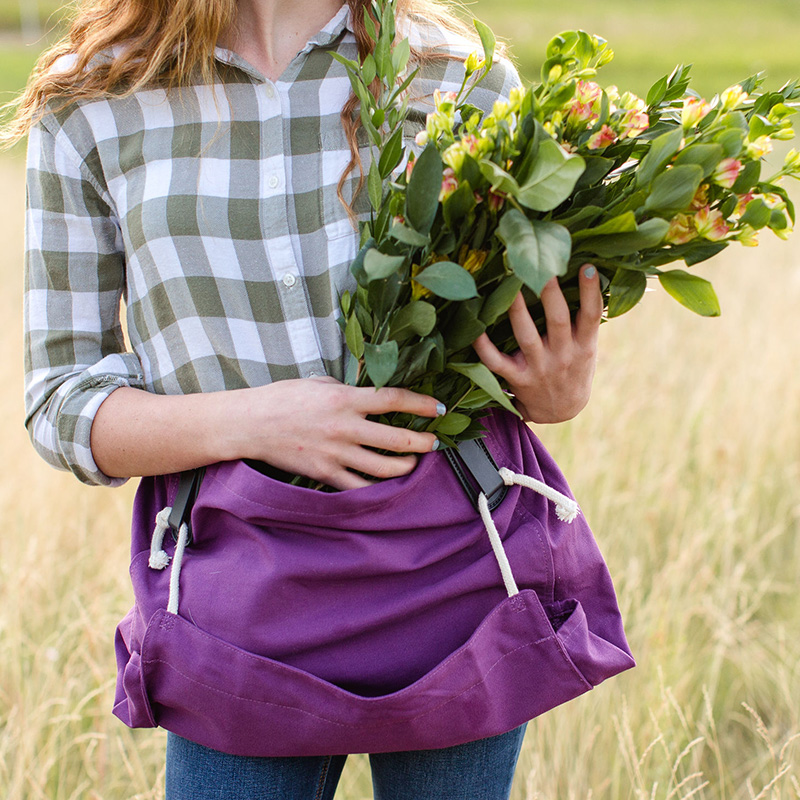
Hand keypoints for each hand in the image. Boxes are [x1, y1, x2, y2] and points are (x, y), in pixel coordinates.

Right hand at [231, 377, 442, 489]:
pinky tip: (386, 482)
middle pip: (396, 439)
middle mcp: (344, 427)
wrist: (250, 424)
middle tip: (434, 442)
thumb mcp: (319, 382)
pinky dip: (377, 486)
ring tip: (413, 462)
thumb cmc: (282, 398)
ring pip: (383, 467)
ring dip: (406, 466)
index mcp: (343, 398)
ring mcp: (335, 453)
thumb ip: (348, 390)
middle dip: (422, 442)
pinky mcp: (324, 474)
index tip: (437, 407)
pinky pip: (359, 486)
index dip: (420, 403)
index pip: (392, 400)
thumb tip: (370, 397)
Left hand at [472, 264, 602, 423]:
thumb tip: (582, 273)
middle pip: (558, 321)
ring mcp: (539, 368)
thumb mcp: (587, 346)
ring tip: (508, 286)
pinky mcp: (518, 380)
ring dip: (517, 311)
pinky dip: (484, 347)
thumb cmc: (574, 367)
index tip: (587, 267)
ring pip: (526, 336)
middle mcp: (563, 355)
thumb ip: (583, 319)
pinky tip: (475, 330)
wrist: (562, 411)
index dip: (590, 292)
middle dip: (550, 293)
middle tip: (542, 267)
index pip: (591, 315)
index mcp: (584, 345)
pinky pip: (497, 362)